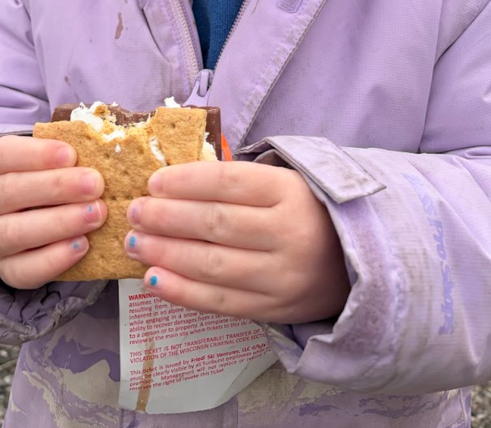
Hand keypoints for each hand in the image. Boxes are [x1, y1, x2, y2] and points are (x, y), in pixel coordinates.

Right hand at [0, 135, 106, 288]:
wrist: (34, 226)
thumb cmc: (51, 183)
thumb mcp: (54, 162)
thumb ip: (71, 153)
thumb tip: (104, 142)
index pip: (4, 154)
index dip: (37, 153)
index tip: (71, 154)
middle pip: (10, 192)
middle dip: (56, 187)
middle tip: (95, 184)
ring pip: (15, 232)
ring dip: (59, 223)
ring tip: (96, 214)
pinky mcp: (6, 270)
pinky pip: (24, 270)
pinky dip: (54, 259)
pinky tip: (83, 245)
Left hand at [123, 161, 349, 323]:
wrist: (356, 264)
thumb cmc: (307, 212)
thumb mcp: (286, 183)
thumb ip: (240, 181)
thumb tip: (176, 180)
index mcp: (290, 192)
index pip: (229, 183)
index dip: (186, 181)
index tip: (154, 181)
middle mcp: (288, 234)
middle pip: (216, 224)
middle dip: (167, 217)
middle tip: (133, 211)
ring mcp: (281, 276)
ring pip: (212, 265)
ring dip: (166, 253)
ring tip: (134, 243)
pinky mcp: (273, 309)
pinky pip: (219, 302)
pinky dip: (181, 292)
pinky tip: (152, 279)